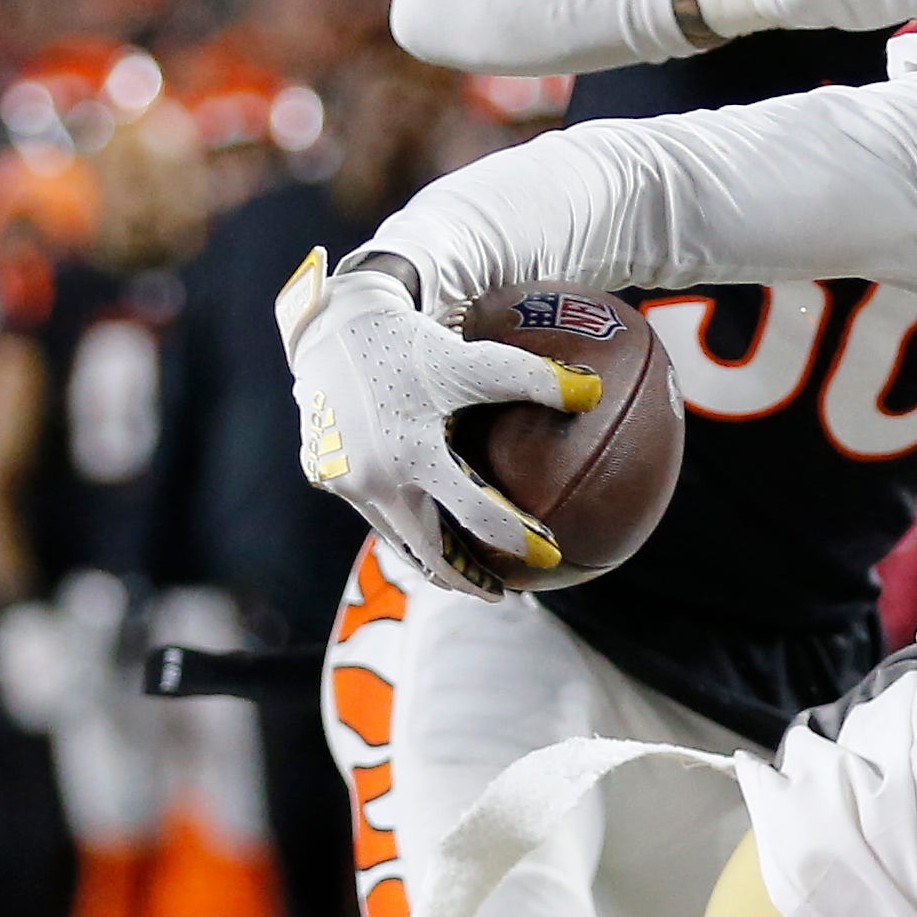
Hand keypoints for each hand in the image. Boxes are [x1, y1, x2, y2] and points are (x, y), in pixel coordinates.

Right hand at [276, 250, 599, 595]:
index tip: (548, 557)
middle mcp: (374, 479)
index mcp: (413, 455)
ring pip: (395, 537)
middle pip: (426, 553)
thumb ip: (535, 378)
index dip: (516, 540)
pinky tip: (423, 517)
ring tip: (463, 567)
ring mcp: (343, 482)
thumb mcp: (475, 358)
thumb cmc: (412, 341)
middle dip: (464, 580)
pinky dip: (401, 524)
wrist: (333, 324)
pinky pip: (370, 510)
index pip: (476, 515)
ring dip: (430, 557)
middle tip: (499, 592)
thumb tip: (594, 393)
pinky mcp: (323, 474)